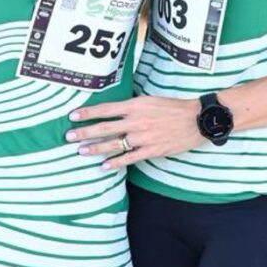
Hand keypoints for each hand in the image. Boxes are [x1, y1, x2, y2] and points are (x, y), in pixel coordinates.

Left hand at [68, 95, 203, 167]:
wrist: (197, 120)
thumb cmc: (175, 108)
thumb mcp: (151, 100)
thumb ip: (133, 106)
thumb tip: (116, 111)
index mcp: (136, 106)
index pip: (106, 109)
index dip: (88, 113)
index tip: (72, 116)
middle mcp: (136, 121)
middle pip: (104, 128)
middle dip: (84, 133)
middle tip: (68, 137)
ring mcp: (143, 137)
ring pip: (113, 144)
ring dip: (95, 148)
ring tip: (81, 152)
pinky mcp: (152, 150)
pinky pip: (129, 158)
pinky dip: (115, 162)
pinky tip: (104, 166)